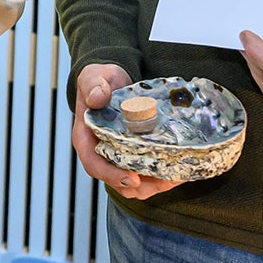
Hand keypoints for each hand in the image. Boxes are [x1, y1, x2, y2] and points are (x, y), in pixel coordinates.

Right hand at [71, 63, 181, 201]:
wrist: (112, 82)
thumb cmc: (100, 81)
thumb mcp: (94, 77)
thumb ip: (94, 86)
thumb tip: (97, 98)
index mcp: (86, 138)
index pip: (94, 164)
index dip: (112, 176)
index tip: (132, 178)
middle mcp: (100, 152)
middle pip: (117, 180)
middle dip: (141, 185)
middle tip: (164, 180)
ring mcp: (116, 157)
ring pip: (132, 183)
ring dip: (153, 185)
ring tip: (175, 177)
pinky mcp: (131, 156)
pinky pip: (143, 175)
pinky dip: (159, 177)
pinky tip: (176, 170)